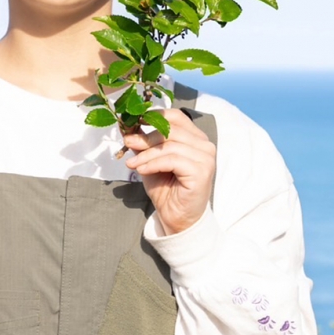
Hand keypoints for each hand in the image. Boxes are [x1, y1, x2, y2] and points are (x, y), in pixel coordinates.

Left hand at [123, 108, 216, 235]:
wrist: (177, 218)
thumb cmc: (166, 189)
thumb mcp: (150, 161)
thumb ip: (143, 144)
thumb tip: (127, 126)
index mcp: (196, 138)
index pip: (176, 117)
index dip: (154, 116)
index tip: (133, 121)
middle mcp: (205, 145)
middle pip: (171, 130)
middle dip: (145, 136)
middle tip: (127, 142)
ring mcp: (205, 158)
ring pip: (169, 145)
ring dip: (146, 153)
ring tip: (131, 163)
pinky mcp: (201, 171)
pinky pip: (172, 160)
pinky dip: (152, 163)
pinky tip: (141, 170)